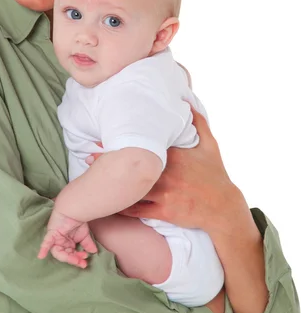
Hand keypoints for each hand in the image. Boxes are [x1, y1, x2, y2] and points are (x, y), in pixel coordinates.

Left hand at [38, 208, 96, 267]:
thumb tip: (94, 252)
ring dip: (67, 257)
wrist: (74, 209)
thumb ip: (88, 244)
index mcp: (67, 244)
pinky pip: (46, 242)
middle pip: (65, 255)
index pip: (71, 255)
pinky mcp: (51, 234)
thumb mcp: (84, 235)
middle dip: (74, 260)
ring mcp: (55, 240)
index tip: (86, 260)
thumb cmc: (77, 221)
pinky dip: (44, 249)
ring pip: (58, 252)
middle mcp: (60, 243)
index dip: (78, 259)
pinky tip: (41, 256)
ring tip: (75, 260)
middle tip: (83, 263)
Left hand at [86, 107, 244, 234]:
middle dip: (110, 161)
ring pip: (132, 189)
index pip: (145, 144)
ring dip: (112, 185)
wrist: (223, 208)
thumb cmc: (215, 174)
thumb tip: (187, 101)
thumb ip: (199, 123)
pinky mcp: (164, 211)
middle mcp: (168, 172)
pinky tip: (109, 203)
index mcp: (175, 154)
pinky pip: (137, 209)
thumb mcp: (211, 146)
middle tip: (89, 157)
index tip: (105, 135)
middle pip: (133, 165)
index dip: (124, 140)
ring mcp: (165, 192)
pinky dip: (122, 206)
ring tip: (93, 181)